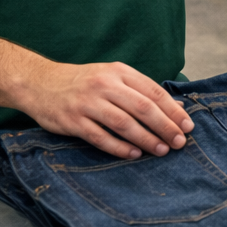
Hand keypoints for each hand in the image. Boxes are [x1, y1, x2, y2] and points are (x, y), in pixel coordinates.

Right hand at [17, 62, 193, 159]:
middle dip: (165, 126)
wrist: (38, 82)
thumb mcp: (112, 76)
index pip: (153, 92)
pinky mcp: (72, 121)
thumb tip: (174, 108)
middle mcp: (104, 85)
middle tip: (179, 142)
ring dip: (146, 138)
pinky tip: (134, 154)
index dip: (173, 111)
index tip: (188, 126)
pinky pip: (100, 137)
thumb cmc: (83, 82)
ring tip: (162, 150)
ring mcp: (87, 103)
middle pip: (142, 108)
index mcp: (118, 72)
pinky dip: (119, 147)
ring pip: (123, 123)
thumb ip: (140, 90)